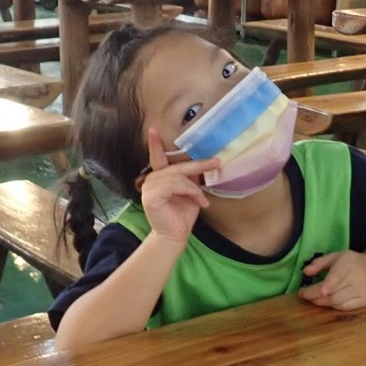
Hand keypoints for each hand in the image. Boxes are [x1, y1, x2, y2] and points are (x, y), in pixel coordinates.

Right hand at [140, 128, 217, 245]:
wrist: (176, 236)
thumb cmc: (182, 215)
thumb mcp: (190, 192)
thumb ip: (191, 178)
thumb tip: (203, 165)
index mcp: (160, 177)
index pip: (157, 157)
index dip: (155, 144)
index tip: (153, 129)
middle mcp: (151, 179)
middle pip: (176, 166)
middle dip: (198, 164)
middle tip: (216, 161)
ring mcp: (149, 188)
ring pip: (177, 176)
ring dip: (194, 188)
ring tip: (202, 200)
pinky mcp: (151, 197)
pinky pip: (175, 185)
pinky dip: (190, 192)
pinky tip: (198, 201)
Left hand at [297, 251, 365, 310]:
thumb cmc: (353, 262)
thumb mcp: (337, 256)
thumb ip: (320, 263)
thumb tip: (305, 272)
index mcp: (349, 263)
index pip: (337, 276)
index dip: (326, 285)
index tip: (312, 291)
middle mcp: (357, 278)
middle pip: (333, 292)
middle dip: (315, 295)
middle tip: (304, 295)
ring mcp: (362, 291)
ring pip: (338, 302)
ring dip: (322, 302)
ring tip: (313, 299)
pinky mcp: (365, 301)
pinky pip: (345, 307)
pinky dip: (333, 306)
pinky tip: (327, 302)